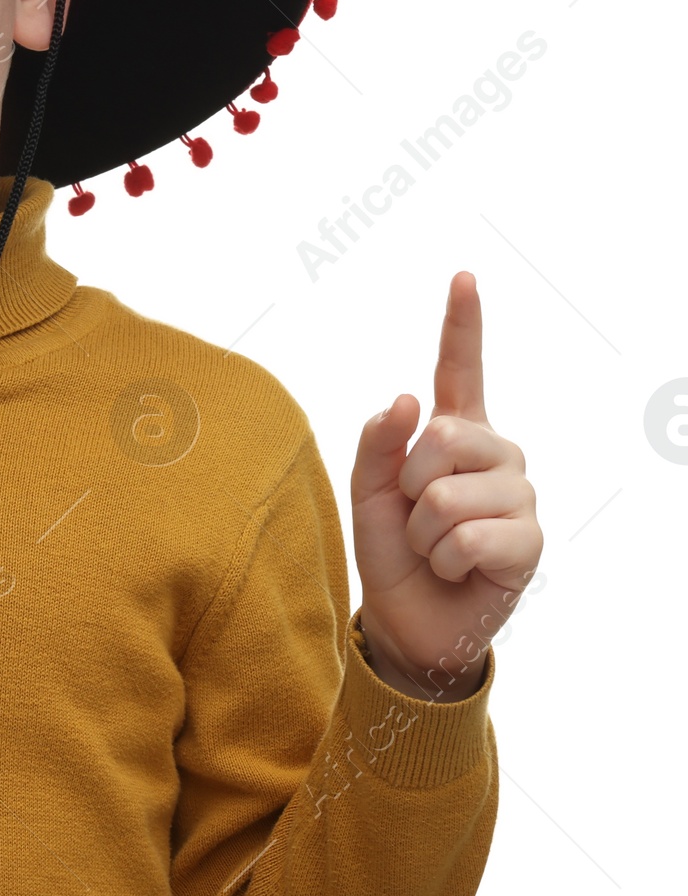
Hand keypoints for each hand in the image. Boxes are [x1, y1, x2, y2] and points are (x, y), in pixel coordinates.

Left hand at [350, 271, 541, 701]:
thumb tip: (407, 399)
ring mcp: (518, 494)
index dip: (463, 323)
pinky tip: (457, 569)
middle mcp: (495, 454)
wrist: (409, 619)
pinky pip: (467, 537)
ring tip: (437, 548)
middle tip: (414, 516)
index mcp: (455, 431)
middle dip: (409, 483)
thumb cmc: (391, 549)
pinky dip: (446, 559)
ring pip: (448, 494)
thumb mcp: (367, 490)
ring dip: (425, 532)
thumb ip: (377, 442)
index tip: (462, 276)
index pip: (460, 368)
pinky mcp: (529, 540)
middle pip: (443, 436)